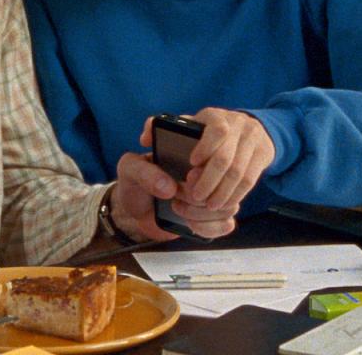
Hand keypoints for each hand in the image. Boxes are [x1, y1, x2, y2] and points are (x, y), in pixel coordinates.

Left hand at [110, 147, 238, 242]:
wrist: (138, 207)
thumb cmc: (137, 181)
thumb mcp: (130, 169)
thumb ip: (144, 171)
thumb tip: (169, 187)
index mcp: (193, 143)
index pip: (219, 133)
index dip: (209, 154)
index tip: (190, 170)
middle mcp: (212, 165)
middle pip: (230, 173)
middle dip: (202, 189)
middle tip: (178, 193)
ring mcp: (219, 190)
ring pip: (231, 202)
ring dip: (203, 211)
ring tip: (178, 207)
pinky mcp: (218, 213)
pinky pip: (227, 223)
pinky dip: (208, 227)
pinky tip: (190, 223)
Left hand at [171, 107, 274, 210]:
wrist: (247, 129)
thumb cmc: (207, 133)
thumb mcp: (190, 126)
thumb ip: (165, 131)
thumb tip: (145, 138)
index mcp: (215, 116)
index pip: (216, 130)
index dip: (205, 148)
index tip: (191, 164)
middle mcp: (237, 124)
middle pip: (225, 158)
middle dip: (209, 181)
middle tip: (196, 196)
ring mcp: (253, 139)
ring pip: (239, 172)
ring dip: (222, 193)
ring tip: (209, 205)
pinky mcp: (264, 153)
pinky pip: (251, 179)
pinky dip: (236, 194)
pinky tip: (224, 203)